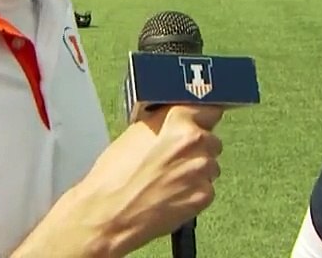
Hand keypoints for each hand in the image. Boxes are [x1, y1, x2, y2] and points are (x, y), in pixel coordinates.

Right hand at [19, 105, 224, 257]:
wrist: (109, 213)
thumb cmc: (115, 175)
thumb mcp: (136, 133)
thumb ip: (165, 123)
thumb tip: (179, 120)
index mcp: (178, 120)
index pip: (210, 108)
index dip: (203, 118)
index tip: (202, 123)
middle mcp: (196, 141)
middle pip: (212, 140)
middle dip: (198, 148)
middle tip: (173, 160)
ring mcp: (202, 169)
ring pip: (211, 165)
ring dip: (197, 171)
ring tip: (169, 180)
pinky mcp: (204, 195)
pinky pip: (207, 189)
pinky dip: (194, 192)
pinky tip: (172, 195)